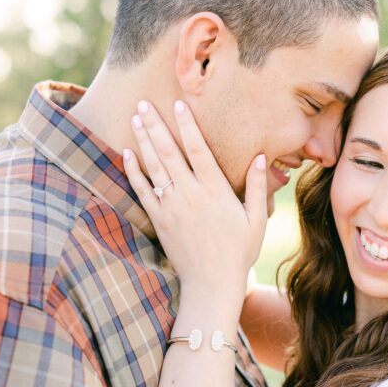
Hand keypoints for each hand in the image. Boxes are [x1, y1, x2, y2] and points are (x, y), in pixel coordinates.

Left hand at [123, 100, 267, 303]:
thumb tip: (260, 158)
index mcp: (215, 191)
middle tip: (143, 102)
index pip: (198, 150)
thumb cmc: (238, 253)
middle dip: (155, 125)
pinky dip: (133, 171)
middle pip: (169, 152)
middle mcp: (190, 194)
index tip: (178, 104)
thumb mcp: (257, 220)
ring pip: (154, 167)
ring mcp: (171, 207)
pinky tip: (127, 154)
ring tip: (135, 118)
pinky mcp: (159, 220)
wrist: (211, 284)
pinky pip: (142, 190)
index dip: (187, 125)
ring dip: (143, 141)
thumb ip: (259, 188)